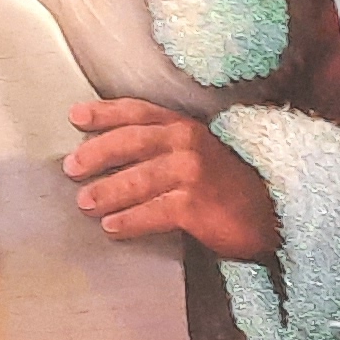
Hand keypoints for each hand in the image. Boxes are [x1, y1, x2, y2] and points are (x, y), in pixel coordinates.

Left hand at [64, 98, 279, 260]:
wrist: (269, 214)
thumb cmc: (224, 186)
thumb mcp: (195, 154)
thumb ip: (160, 147)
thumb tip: (106, 155)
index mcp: (184, 126)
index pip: (137, 112)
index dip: (104, 112)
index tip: (75, 116)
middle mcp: (187, 142)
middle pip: (131, 141)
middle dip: (97, 152)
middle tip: (71, 167)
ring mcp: (192, 172)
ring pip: (138, 178)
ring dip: (107, 191)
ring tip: (84, 202)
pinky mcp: (196, 204)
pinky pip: (154, 211)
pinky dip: (129, 220)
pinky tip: (112, 227)